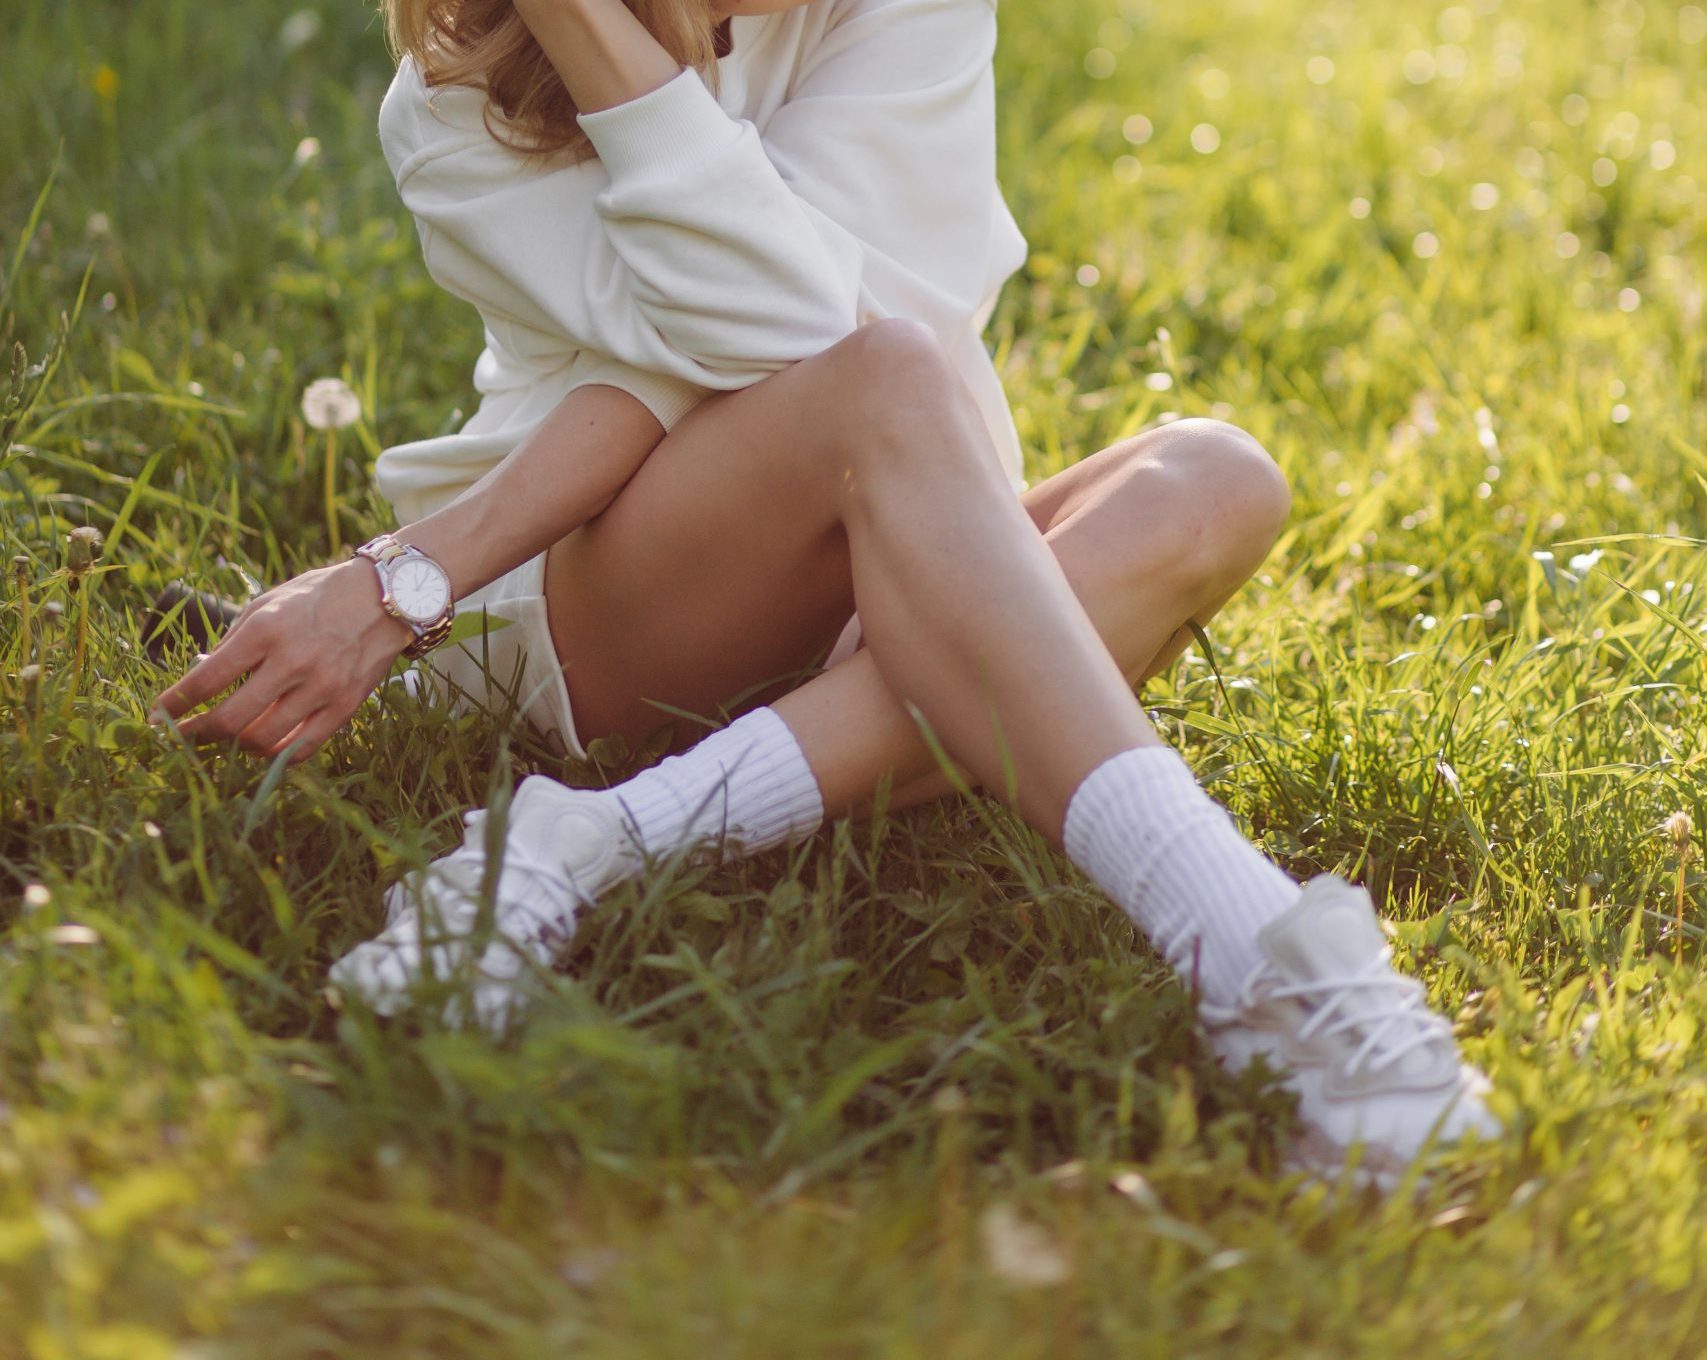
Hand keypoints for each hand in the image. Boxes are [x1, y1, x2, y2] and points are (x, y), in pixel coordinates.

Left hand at [150, 557, 415, 763]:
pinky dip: (276, 754)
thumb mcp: (268, 604)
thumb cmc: (318, 597)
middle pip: (230, 719)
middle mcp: (292, 661)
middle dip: (197, 734)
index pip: (206, 680)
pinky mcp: (345, 706)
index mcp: (266, 631)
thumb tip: (202, 677)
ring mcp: (322, 688)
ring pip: (263, 740)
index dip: (173, 705)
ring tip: (226, 741)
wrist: (385, 599)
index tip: (157, 716)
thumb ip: (235, 642)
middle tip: (183, 737)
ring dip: (235, 746)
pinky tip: (264, 747)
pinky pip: (302, 748)